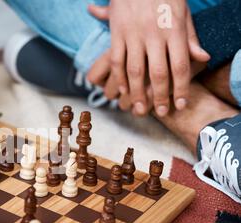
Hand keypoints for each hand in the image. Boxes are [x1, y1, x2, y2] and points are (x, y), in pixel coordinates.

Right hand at [89, 0, 209, 116]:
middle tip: (161, 112)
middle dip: (160, 96)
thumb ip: (191, 37)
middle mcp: (154, 34)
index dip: (181, 88)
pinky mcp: (117, 33)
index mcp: (174, 29)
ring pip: (135, 71)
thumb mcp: (183, 12)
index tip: (180, 104)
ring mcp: (134, 34)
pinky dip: (119, 78)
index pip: (180, 65)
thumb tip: (202, 58)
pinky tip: (122, 91)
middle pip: (158, 73)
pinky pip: (118, 60)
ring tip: (139, 109)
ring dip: (137, 93)